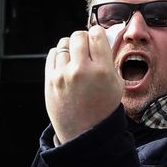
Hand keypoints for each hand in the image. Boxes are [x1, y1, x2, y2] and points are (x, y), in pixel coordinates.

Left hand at [44, 26, 122, 143]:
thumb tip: (105, 36)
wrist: (84, 132)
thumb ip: (109, 59)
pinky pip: (52, 55)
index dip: (97, 34)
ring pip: (63, 44)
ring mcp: (63, 75)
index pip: (96, 34)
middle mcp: (81, 70)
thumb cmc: (103, 107)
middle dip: (83, 38)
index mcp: (102, 70)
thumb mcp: (116, 83)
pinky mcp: (50, 81)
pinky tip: (65, 63)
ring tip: (75, 57)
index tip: (97, 39)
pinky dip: (59, 55)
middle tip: (86, 48)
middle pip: (78, 36)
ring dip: (70, 47)